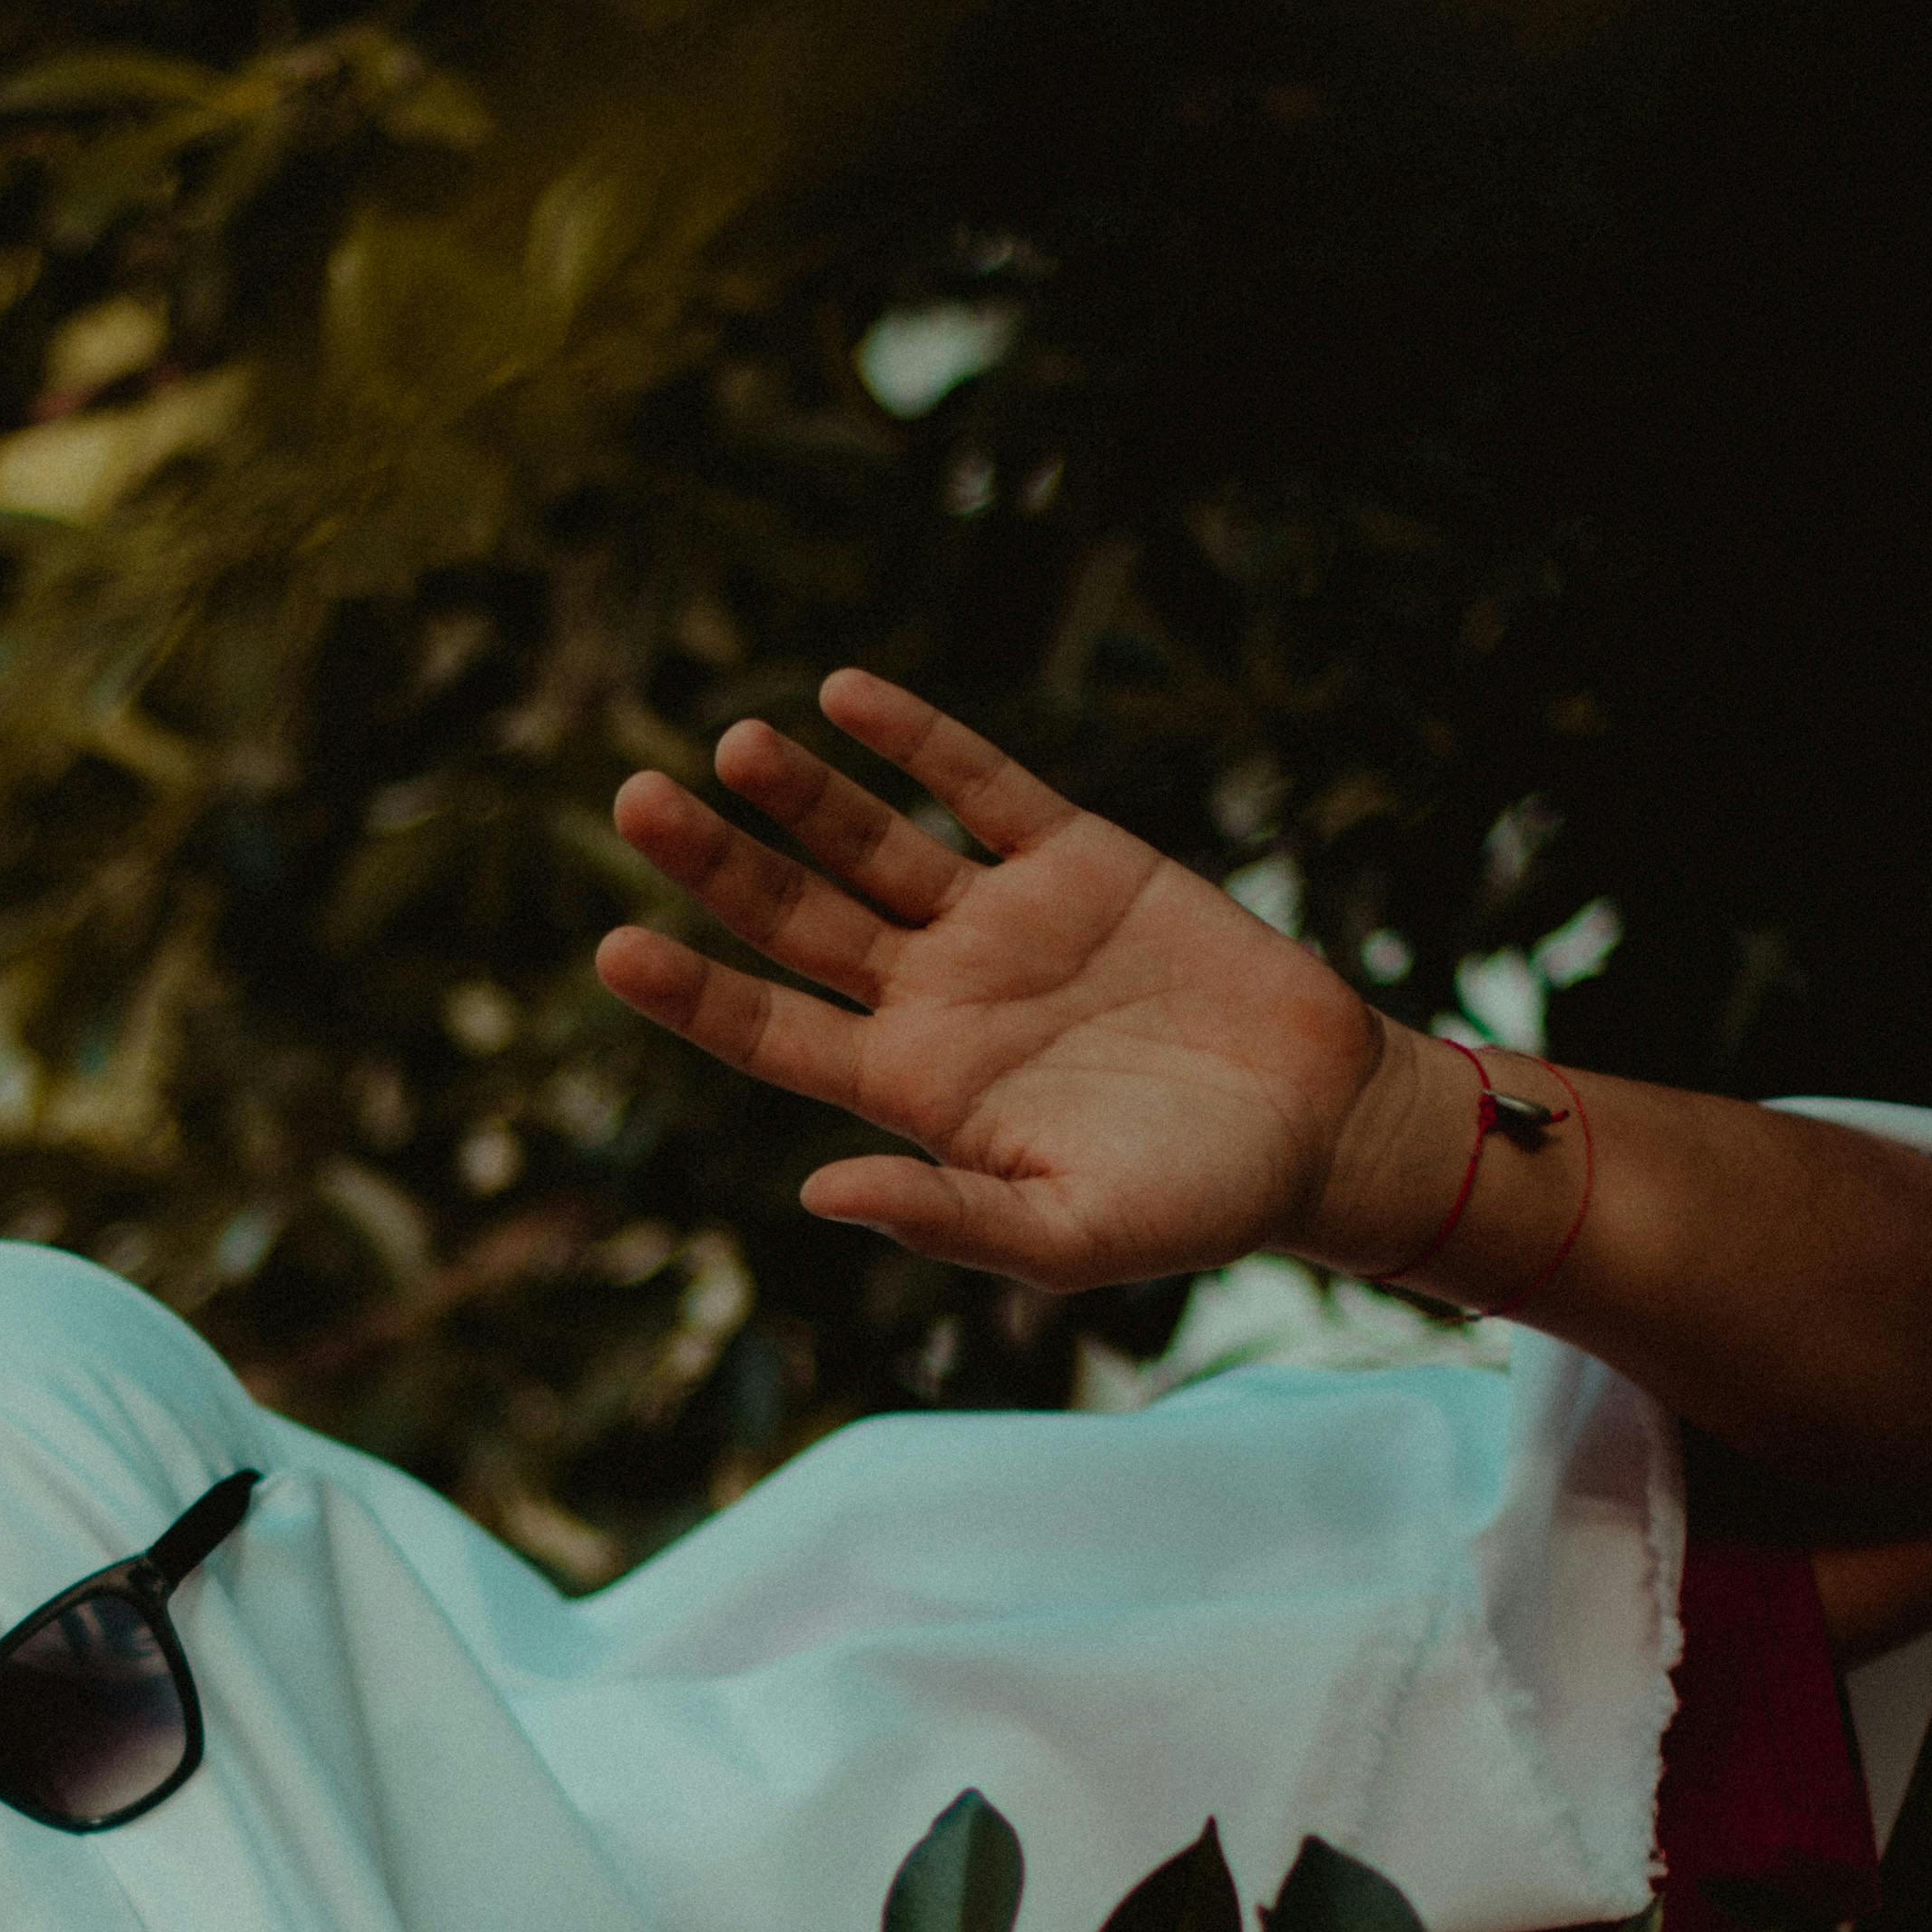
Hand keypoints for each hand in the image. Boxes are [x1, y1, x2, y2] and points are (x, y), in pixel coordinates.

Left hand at [597, 668, 1429, 1289]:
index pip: (772, 1033)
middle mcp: (937, 996)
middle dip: (716, 864)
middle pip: (797, 919)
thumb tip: (816, 1192)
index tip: (614, 950)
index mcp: (914, 1089)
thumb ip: (942, 1215)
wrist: (1318, 1126)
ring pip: (872, 842)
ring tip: (730, 744)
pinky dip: (917, 741)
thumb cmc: (1189, 1205)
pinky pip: (979, 785)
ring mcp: (1001, 920)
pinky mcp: (1077, 858)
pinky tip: (846, 695)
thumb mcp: (1064, 1236)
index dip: (693, 993)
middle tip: (630, 801)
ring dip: (801, 792)